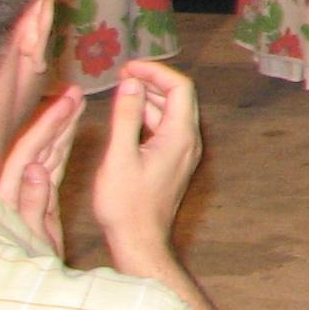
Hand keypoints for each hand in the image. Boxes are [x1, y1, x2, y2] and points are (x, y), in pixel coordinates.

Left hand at [0, 84, 83, 256]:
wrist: (24, 293)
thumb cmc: (28, 269)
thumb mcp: (33, 241)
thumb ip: (30, 205)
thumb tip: (34, 168)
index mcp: (10, 197)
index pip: (30, 152)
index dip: (48, 125)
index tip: (67, 104)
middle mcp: (15, 190)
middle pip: (36, 146)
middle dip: (56, 118)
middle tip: (74, 92)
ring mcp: (25, 193)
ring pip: (45, 152)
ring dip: (60, 127)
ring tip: (75, 103)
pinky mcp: (37, 199)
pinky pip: (50, 165)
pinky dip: (61, 146)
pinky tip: (70, 132)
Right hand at [91, 62, 203, 276]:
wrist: (140, 241)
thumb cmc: (126, 205)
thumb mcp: (119, 157)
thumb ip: (125, 117)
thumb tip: (129, 84)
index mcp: (181, 136)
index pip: (180, 87)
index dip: (156, 72)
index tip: (129, 68)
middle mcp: (189, 141)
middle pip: (179, 97)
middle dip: (153, 81)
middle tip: (123, 74)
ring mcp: (183, 152)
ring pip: (171, 113)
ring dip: (149, 97)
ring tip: (122, 89)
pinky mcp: (173, 162)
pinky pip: (166, 128)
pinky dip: (148, 115)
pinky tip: (127, 115)